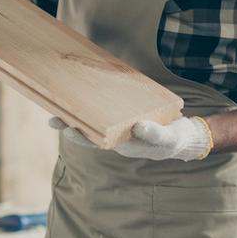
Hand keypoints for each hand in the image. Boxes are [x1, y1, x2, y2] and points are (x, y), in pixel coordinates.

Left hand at [49, 116, 212, 161]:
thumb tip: (137, 127)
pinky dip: (93, 104)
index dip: (80, 136)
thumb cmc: (173, 139)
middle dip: (71, 125)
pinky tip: (84, 92)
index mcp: (122, 145)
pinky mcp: (123, 115)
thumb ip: (154, 134)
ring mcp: (118, 127)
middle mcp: (116, 137)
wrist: (183, 136)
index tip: (68, 129)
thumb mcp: (167, 138)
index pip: (96, 142)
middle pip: (88, 132)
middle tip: (53, 119)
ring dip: (77, 113)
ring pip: (93, 121)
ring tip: (59, 103)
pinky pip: (104, 110)